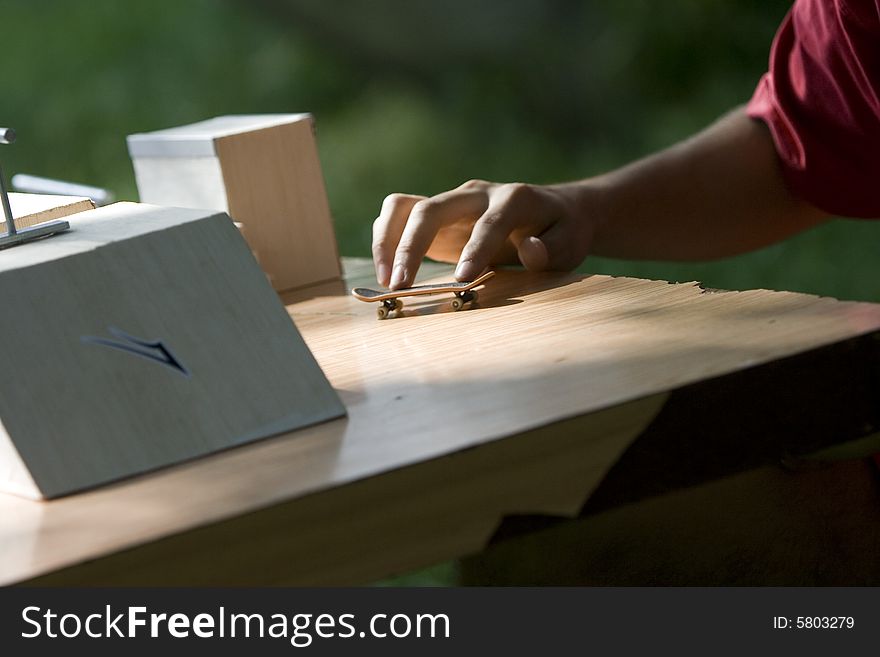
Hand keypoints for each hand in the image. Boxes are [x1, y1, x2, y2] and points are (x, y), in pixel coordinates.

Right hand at [371, 179, 595, 288]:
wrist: (553, 212)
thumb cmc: (563, 232)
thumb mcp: (570, 242)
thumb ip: (552, 247)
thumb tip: (529, 249)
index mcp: (513, 199)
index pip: (488, 222)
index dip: (475, 250)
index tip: (461, 282)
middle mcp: (475, 194)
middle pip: (431, 209)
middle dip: (411, 246)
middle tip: (400, 285)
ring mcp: (451, 202)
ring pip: (403, 207)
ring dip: (387, 241)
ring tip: (387, 281)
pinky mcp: (435, 215)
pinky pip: (398, 216)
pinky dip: (385, 241)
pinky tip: (386, 273)